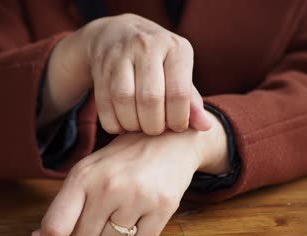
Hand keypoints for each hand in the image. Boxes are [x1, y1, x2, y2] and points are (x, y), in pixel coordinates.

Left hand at [31, 111, 228, 235]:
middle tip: (102, 216)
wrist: (168, 139)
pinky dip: (139, 235)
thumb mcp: (89, 171)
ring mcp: (136, 197)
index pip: (56, 226)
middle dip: (89, 235)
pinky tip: (142, 213)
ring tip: (125, 209)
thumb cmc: (123, 158)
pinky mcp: (162, 206)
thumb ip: (65, 204)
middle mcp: (107, 186)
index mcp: (83, 176)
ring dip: (116, 235)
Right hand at [38, 14, 210, 133]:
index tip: (176, 126)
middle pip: (150, 99)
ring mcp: (120, 54)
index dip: (178, 119)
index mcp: (176, 47)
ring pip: (124, 100)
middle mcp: (147, 46)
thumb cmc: (157, 61)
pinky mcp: (100, 67)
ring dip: (132, 124)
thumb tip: (206, 127)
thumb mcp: (178, 72)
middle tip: (156, 129)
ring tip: (139, 127)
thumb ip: (191, 100)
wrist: (117, 34)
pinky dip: (113, 123)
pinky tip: (122, 124)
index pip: (179, 93)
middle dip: (154, 125)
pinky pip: (104, 105)